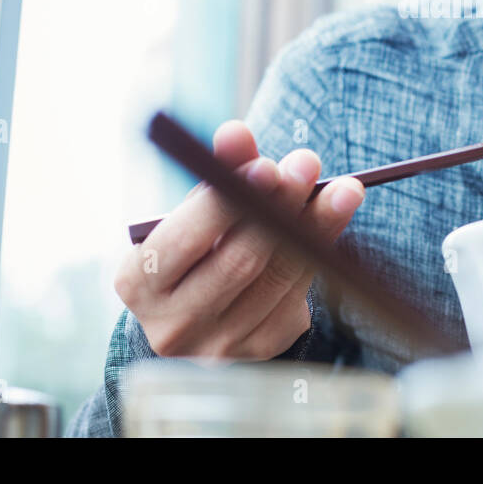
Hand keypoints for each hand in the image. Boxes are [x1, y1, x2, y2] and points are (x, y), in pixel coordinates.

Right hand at [114, 119, 364, 359]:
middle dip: (279, 206)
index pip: (182, 241)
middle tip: (308, 164)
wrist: (198, 309)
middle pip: (238, 262)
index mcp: (138, 282)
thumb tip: (236, 133)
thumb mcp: (194, 208)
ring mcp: (219, 346)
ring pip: (277, 278)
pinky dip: (319, 256)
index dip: (225, 203)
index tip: (264, 166)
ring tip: (343, 188)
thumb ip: (216, 170)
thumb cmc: (194, 245)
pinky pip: (297, 296)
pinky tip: (332, 224)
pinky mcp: (261, 350)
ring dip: (316, 227)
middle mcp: (173, 324)